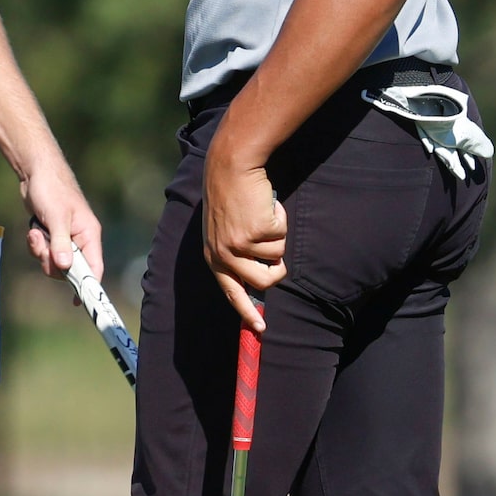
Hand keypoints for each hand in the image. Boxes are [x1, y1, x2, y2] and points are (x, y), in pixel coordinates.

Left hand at [17, 154, 103, 280]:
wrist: (35, 172)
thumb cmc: (51, 190)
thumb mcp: (56, 217)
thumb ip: (60, 243)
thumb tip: (64, 267)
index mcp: (89, 235)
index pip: (94, 268)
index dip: (88, 286)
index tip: (78, 302)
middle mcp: (79, 239)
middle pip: (70, 269)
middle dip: (52, 263)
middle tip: (43, 249)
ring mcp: (64, 238)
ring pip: (54, 262)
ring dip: (41, 252)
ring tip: (35, 234)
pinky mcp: (51, 235)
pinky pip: (44, 252)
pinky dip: (36, 245)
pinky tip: (33, 230)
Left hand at [201, 141, 285, 329]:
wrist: (231, 166)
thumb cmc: (231, 196)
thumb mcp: (223, 230)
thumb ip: (235, 254)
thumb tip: (258, 280)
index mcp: (214, 257)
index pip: (231, 292)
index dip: (247, 312)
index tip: (260, 329)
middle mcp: (224, 255)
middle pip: (263, 282)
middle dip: (277, 268)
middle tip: (274, 243)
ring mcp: (239, 245)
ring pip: (277, 256)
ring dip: (277, 234)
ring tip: (261, 214)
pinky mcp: (255, 232)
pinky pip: (281, 235)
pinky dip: (280, 218)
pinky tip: (265, 203)